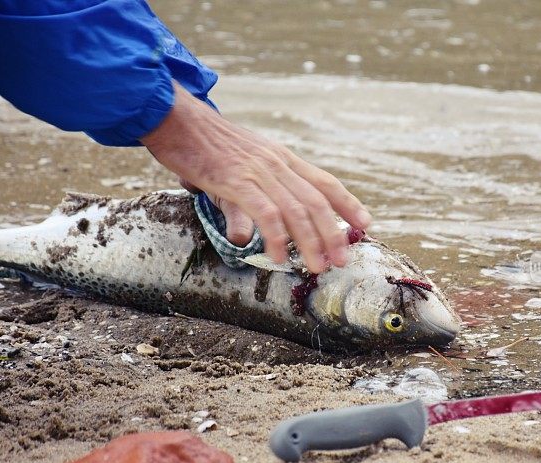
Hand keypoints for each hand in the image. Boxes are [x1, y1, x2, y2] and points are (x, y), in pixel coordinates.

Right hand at [141, 82, 370, 272]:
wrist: (174, 117)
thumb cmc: (202, 144)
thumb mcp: (237, 168)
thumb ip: (248, 201)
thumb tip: (247, 235)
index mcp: (282, 158)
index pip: (324, 182)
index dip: (348, 204)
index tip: (366, 225)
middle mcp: (277, 163)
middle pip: (316, 201)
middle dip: (333, 233)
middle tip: (341, 260)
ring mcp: (258, 171)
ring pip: (296, 210)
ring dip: (311, 242)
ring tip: (318, 266)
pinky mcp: (236, 181)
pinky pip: (266, 213)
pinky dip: (277, 237)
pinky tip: (280, 257)